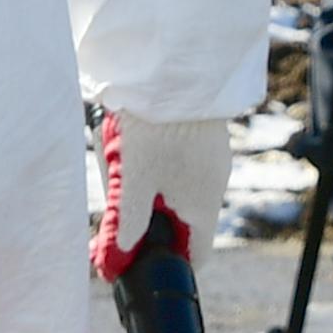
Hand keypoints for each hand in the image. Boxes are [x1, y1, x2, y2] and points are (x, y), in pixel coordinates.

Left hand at [91, 112, 233, 277]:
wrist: (178, 70)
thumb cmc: (156, 128)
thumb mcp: (135, 179)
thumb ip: (128, 219)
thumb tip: (121, 255)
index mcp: (203, 206)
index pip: (197, 254)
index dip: (170, 263)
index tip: (141, 259)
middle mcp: (215, 186)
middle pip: (185, 220)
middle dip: (151, 219)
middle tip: (116, 209)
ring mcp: (214, 159)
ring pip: (181, 188)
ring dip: (153, 188)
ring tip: (121, 167)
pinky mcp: (206, 136)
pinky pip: (183, 163)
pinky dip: (161, 164)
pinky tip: (136, 145)